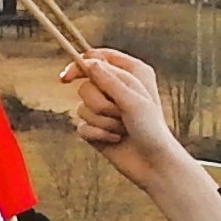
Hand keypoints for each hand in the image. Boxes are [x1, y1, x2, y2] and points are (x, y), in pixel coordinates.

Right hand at [58, 48, 220, 220]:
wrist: (154, 163)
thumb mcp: (132, 99)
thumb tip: (89, 62)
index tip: (67, 78)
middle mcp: (116, 88)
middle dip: (100, 104)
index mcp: (131, 72)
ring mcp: (104, 109)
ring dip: (102, 121)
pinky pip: (81, 126)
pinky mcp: (95, 128)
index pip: (98, 58)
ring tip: (121, 129)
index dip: (80, 65)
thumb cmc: (150, 128)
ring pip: (81, 107)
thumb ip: (109, 80)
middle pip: (86, 86)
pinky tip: (115, 139)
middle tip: (120, 114)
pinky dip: (98, 134)